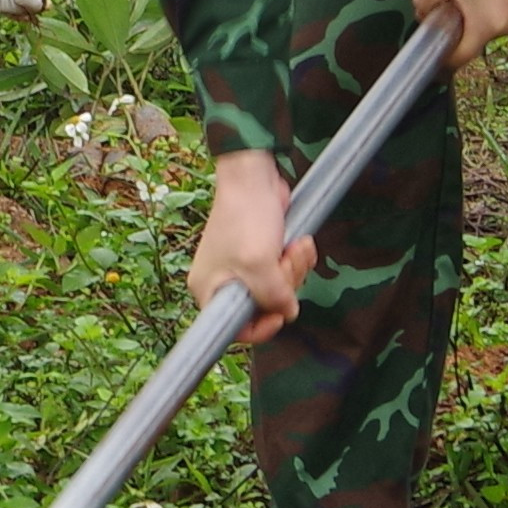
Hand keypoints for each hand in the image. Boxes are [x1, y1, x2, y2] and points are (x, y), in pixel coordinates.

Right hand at [194, 148, 319, 332]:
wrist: (253, 179)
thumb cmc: (245, 217)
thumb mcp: (259, 265)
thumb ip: (274, 296)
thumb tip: (288, 311)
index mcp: (210, 290)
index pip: (234, 328)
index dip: (260, 327)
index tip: (280, 315)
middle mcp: (225, 282)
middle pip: (264, 307)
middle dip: (285, 285)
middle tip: (286, 261)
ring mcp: (244, 268)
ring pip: (279, 288)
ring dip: (294, 268)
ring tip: (295, 246)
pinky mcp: (262, 254)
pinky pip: (285, 270)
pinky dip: (295, 258)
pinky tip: (297, 242)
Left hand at [410, 0, 507, 62]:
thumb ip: (424, 2)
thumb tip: (425, 16)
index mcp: (488, 26)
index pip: (460, 58)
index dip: (441, 53)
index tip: (429, 42)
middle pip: (473, 38)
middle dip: (457, 23)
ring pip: (487, 24)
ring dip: (473, 11)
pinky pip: (500, 11)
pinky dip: (488, 2)